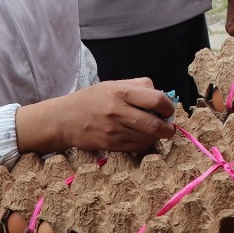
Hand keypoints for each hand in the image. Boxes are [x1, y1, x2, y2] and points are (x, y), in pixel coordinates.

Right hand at [49, 79, 175, 152]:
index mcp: (120, 92)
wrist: (64, 120)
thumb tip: (162, 95)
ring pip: (148, 139)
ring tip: (154, 131)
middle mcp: (118, 112)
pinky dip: (144, 144)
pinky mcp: (111, 146)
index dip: (169, 107)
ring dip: (156, 137)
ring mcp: (114, 131)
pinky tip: (141, 137)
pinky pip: (137, 148)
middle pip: (155, 125)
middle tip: (169, 126)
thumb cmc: (91, 99)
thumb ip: (138, 86)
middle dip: (168, 128)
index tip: (169, 110)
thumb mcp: (113, 84)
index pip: (156, 100)